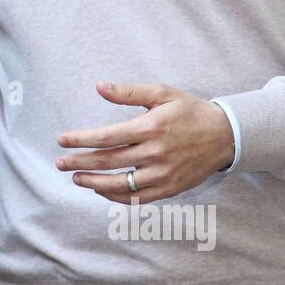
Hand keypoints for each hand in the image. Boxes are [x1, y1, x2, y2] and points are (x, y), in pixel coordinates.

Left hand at [55, 80, 234, 203]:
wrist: (224, 135)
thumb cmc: (189, 111)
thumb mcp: (161, 93)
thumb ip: (129, 92)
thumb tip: (99, 86)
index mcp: (150, 128)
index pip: (106, 137)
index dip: (80, 140)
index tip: (62, 140)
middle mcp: (155, 153)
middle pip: (108, 162)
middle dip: (80, 163)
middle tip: (60, 163)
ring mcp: (162, 174)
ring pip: (120, 184)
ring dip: (94, 183)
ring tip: (77, 178)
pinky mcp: (169, 188)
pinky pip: (137, 198)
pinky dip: (116, 197)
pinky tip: (102, 190)